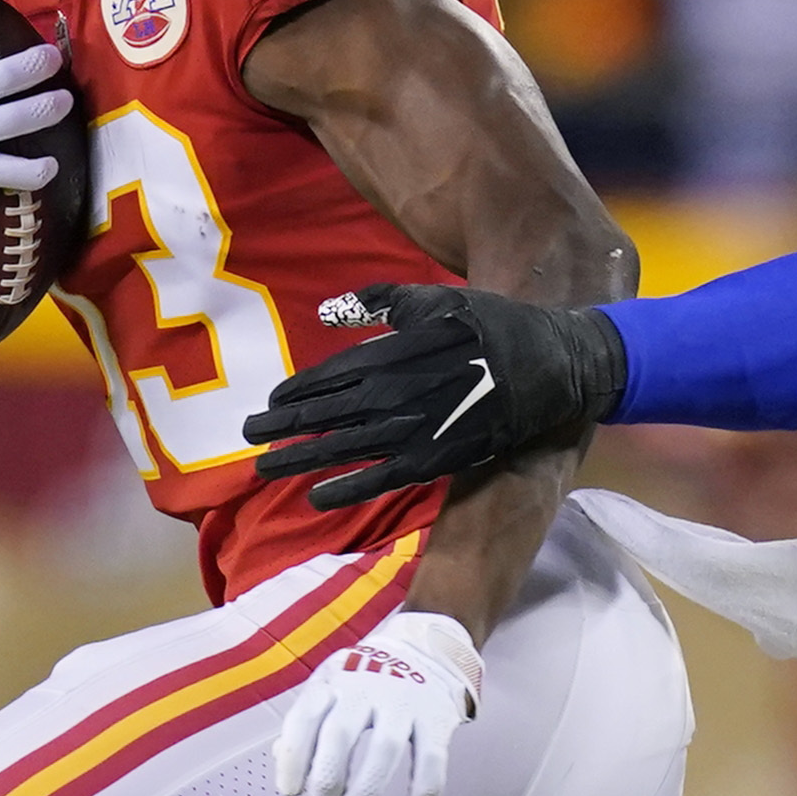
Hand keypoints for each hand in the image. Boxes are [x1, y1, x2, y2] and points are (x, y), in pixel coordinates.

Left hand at [244, 283, 627, 508]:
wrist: (549, 364)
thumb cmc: (490, 326)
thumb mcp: (433, 299)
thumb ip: (378, 303)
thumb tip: (328, 313)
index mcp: (391, 353)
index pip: (326, 378)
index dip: (292, 393)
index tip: (266, 405)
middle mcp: (394, 393)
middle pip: (324, 415)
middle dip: (281, 427)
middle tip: (247, 438)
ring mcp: (414, 429)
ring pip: (344, 448)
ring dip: (301, 460)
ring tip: (265, 469)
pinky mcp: (438, 458)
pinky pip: (382, 478)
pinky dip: (347, 488)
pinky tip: (316, 496)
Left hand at [271, 609, 482, 795]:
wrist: (423, 650)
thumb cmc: (364, 680)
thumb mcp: (329, 687)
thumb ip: (306, 721)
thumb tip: (282, 760)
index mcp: (333, 681)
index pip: (304, 718)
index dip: (294, 758)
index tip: (291, 791)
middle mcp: (366, 688)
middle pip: (341, 734)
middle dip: (327, 778)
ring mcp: (404, 701)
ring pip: (385, 748)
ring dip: (367, 789)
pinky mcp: (437, 716)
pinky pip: (431, 756)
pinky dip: (425, 787)